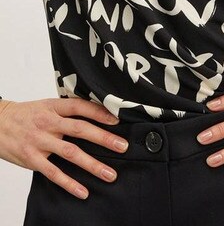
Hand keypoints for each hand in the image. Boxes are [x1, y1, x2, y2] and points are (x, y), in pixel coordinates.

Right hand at [0, 98, 127, 199]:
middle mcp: (49, 123)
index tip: (118, 120)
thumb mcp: (47, 105)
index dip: (100, 112)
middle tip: (122, 146)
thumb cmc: (27, 114)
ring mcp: (40, 141)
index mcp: (54, 107)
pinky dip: (69, 183)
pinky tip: (83, 191)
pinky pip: (53, 173)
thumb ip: (68, 111)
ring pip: (70, 153)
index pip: (81, 107)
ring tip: (109, 173)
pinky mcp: (31, 159)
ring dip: (92, 164)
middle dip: (104, 138)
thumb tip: (98, 114)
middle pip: (80, 129)